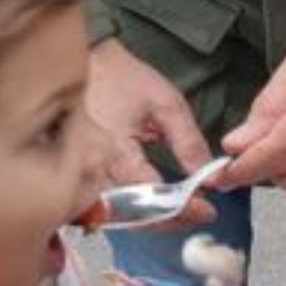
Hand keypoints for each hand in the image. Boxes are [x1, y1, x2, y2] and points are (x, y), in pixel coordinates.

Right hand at [87, 38, 216, 224]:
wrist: (84, 64)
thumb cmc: (122, 78)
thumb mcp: (165, 103)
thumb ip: (188, 142)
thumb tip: (209, 178)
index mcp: (114, 151)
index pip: (152, 196)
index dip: (183, 208)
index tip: (208, 210)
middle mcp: (92, 172)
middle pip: (133, 216)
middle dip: (170, 221)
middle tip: (199, 213)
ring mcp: (79, 178)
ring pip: (118, 218)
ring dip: (153, 220)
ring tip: (182, 211)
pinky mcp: (76, 179)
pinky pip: (105, 209)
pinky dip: (132, 213)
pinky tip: (155, 206)